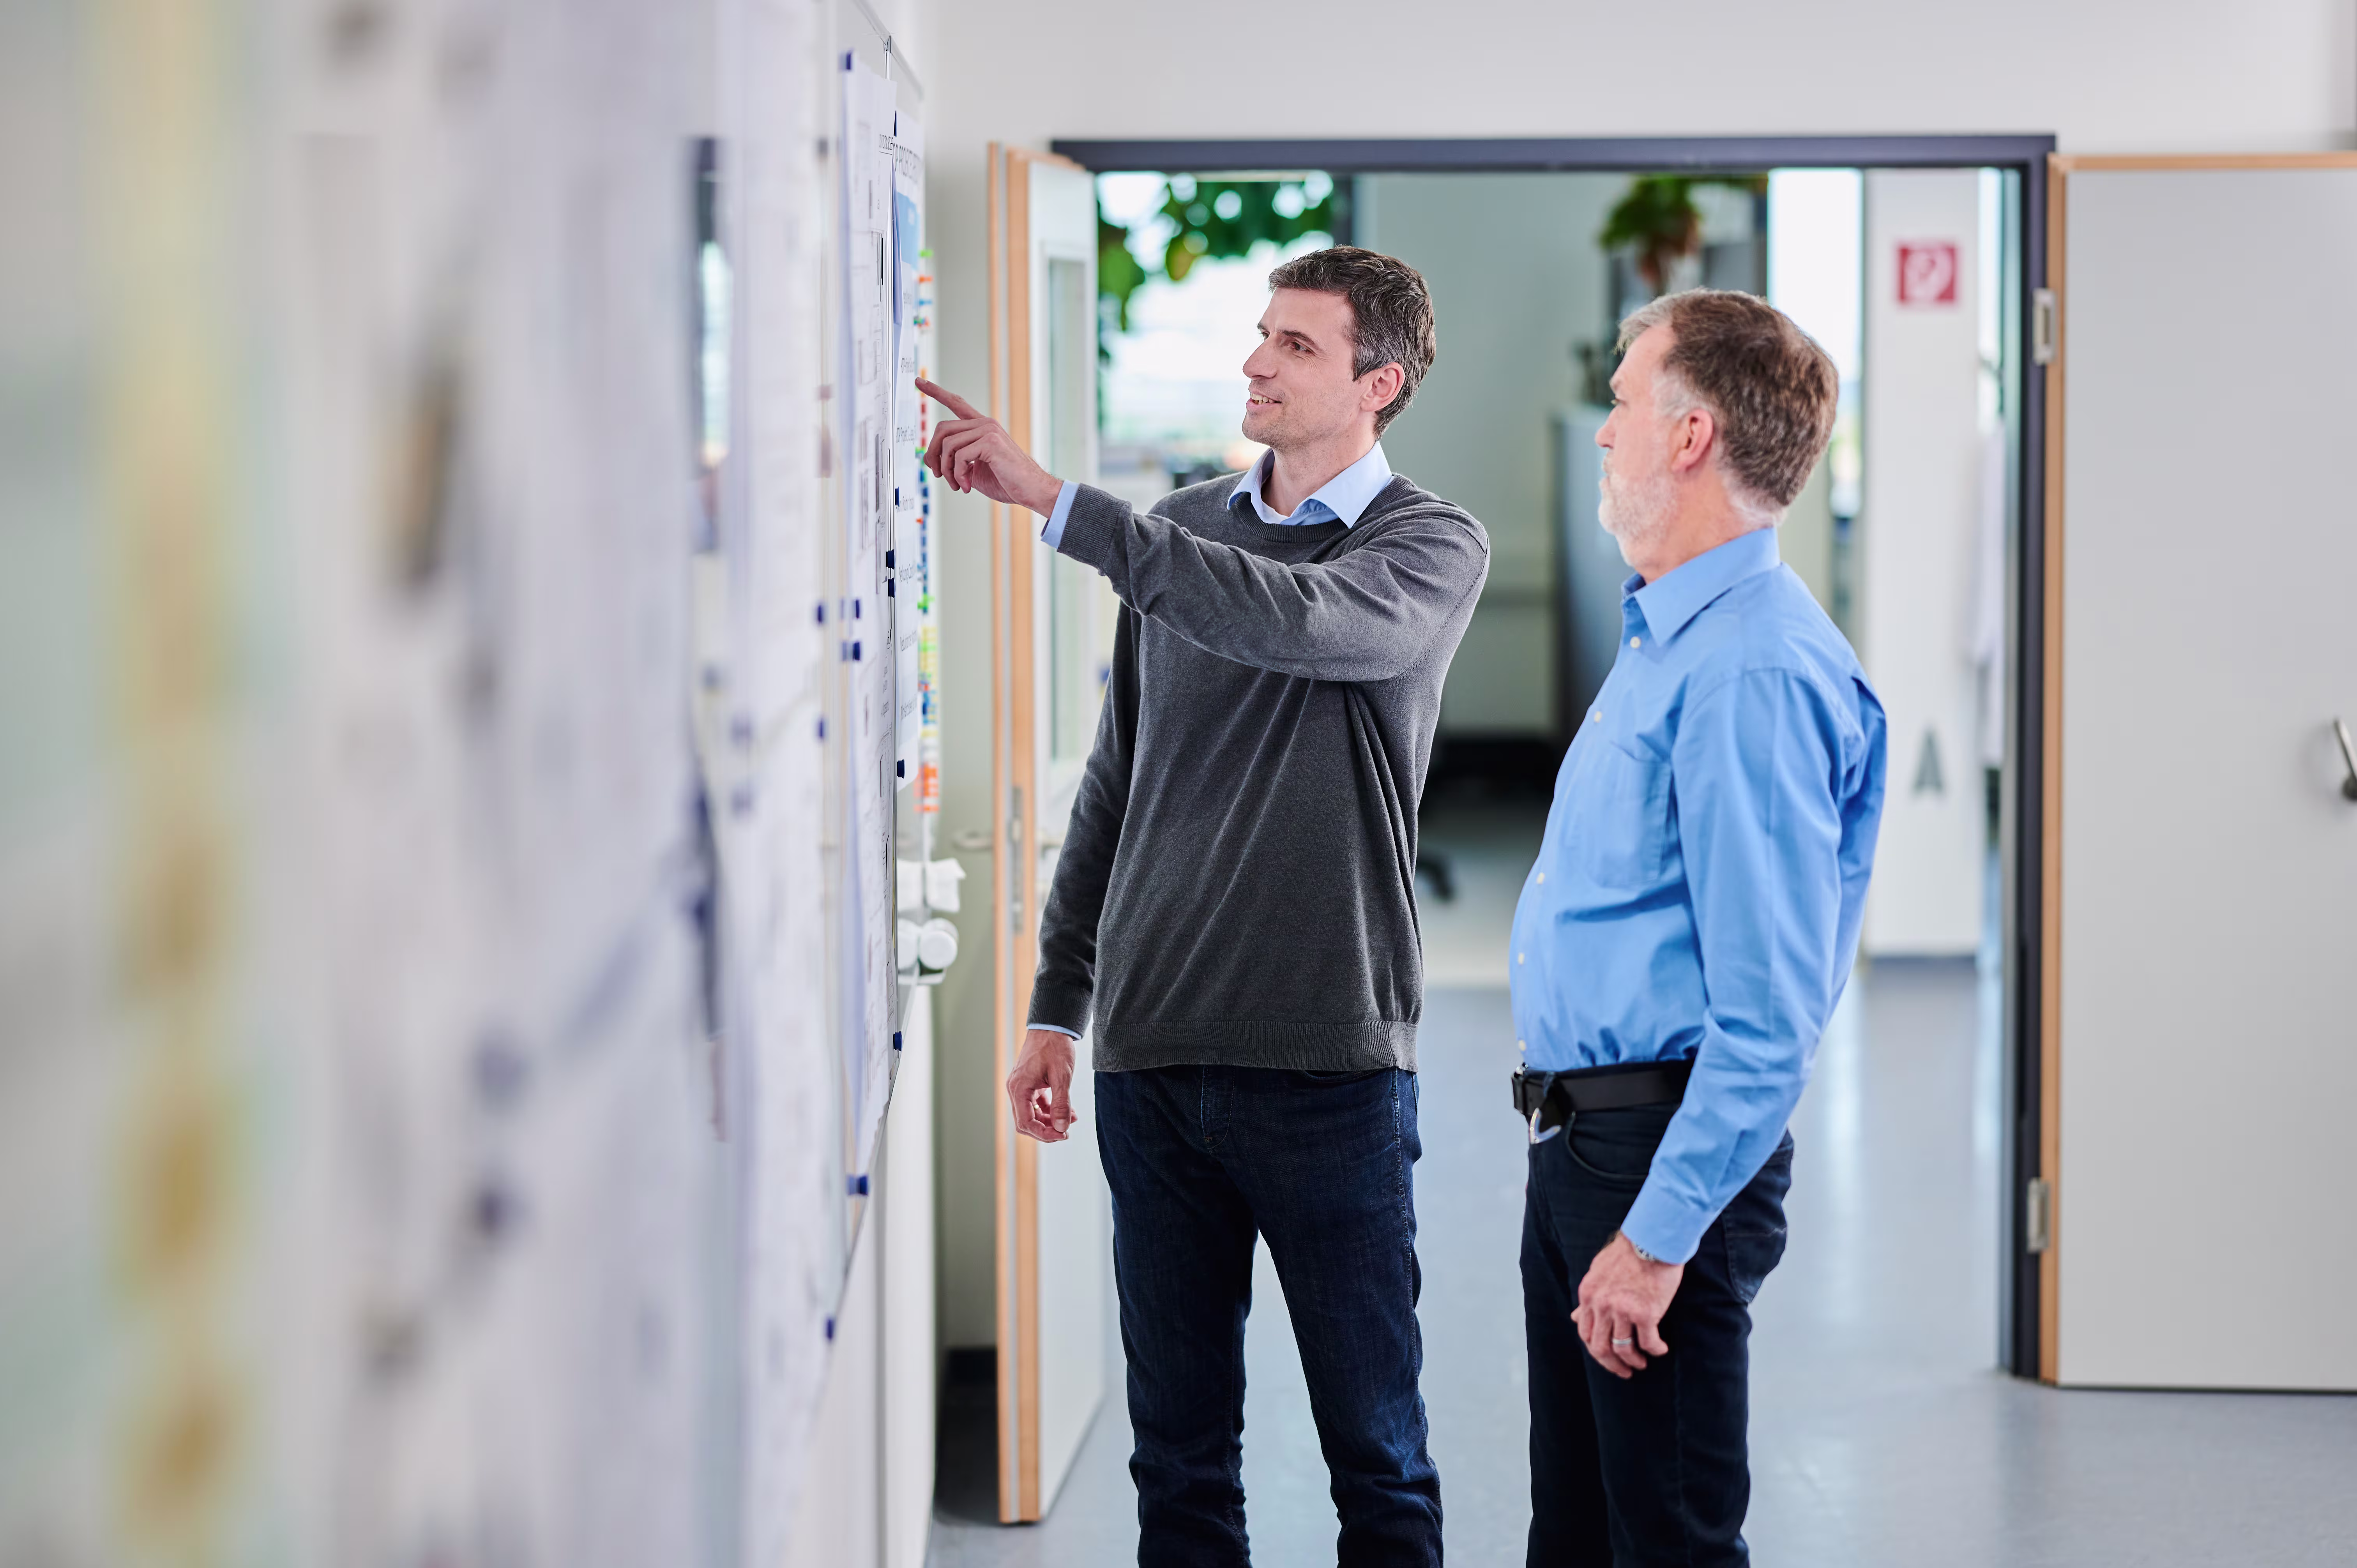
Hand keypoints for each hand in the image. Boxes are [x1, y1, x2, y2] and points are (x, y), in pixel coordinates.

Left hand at [918, 378, 1062, 515]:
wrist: (1031, 490)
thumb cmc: (1006, 481)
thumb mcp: (973, 470)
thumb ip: (954, 460)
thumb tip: (929, 459)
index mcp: (982, 427)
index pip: (956, 403)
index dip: (936, 392)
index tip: (919, 382)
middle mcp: (985, 424)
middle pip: (942, 428)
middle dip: (933, 454)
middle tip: (939, 474)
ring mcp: (988, 430)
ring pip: (948, 444)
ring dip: (947, 469)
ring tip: (957, 485)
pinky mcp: (991, 442)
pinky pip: (959, 456)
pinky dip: (958, 474)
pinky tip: (967, 485)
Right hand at [1005, 1028, 1078, 1141]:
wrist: (1052, 1025)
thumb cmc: (1055, 1046)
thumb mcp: (1062, 1076)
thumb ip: (1061, 1104)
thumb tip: (1061, 1128)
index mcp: (1019, 1088)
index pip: (1026, 1123)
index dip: (1044, 1134)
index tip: (1062, 1134)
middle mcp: (1015, 1089)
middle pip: (1026, 1122)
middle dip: (1046, 1130)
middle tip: (1066, 1131)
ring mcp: (1021, 1087)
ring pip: (1031, 1114)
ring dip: (1049, 1121)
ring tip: (1070, 1120)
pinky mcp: (1029, 1084)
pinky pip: (1036, 1104)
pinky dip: (1050, 1110)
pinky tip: (1067, 1111)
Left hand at [1570, 1231, 1682, 1377]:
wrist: (1652, 1240)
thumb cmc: (1628, 1253)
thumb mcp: (1598, 1271)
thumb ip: (1589, 1297)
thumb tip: (1575, 1317)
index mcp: (1588, 1295)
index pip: (1584, 1333)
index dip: (1595, 1351)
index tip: (1607, 1359)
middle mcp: (1601, 1305)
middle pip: (1600, 1347)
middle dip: (1612, 1364)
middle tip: (1624, 1372)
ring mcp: (1623, 1310)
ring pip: (1623, 1348)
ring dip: (1633, 1361)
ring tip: (1642, 1363)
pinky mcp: (1646, 1313)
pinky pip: (1648, 1342)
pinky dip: (1655, 1350)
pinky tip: (1660, 1349)